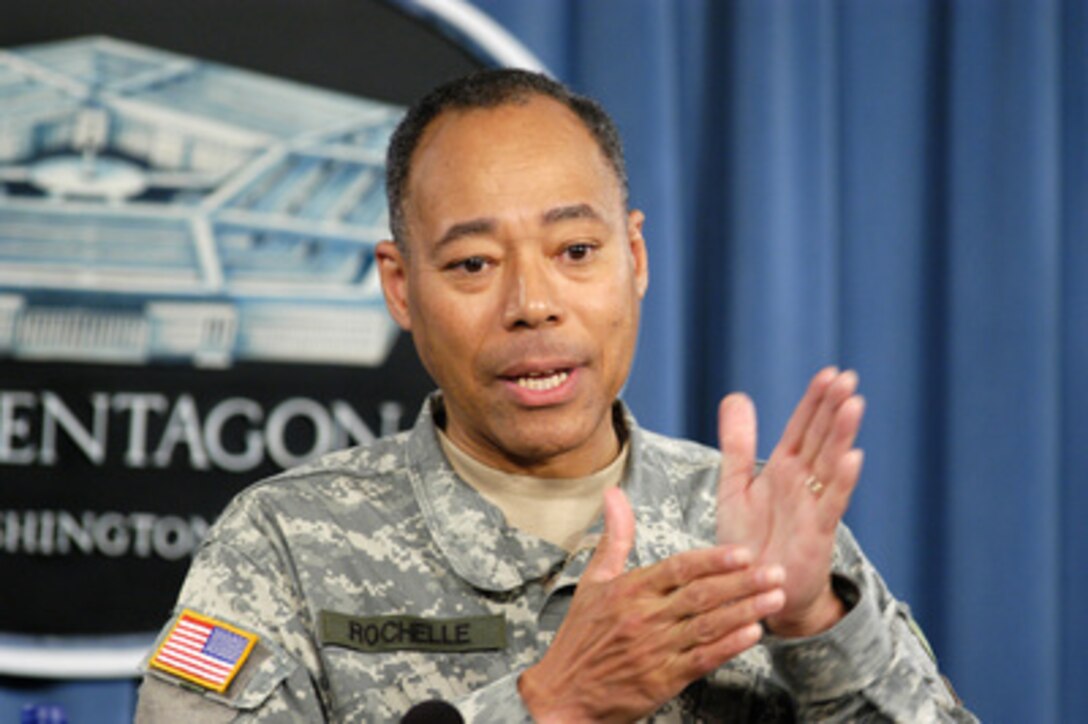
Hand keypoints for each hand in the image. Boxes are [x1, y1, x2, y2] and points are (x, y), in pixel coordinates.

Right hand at [519, 488, 786, 722]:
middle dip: (742, 582)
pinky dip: (728, 647)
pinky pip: (701, 659)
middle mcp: (643, 617)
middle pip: (700, 595)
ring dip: (744, 611)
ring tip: (775, 599)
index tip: (744, 552)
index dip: (714, 560)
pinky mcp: (661, 680)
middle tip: (775, 572)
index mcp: (628, 590)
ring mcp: (654, 650)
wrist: (562, 694)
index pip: (678, 568)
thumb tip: (614, 493)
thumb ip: (614, 537)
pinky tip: (752, 634)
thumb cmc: (579, 636)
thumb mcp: (592, 581)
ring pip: (707, 625)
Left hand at [716, 368, 865, 636]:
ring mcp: (813, 505)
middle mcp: (802, 482)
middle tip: (848, 378)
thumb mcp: (735, 485)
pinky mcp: (817, 532)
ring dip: (842, 435)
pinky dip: (842, 480)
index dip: (815, 401)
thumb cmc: (749, 540)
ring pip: (830, 463)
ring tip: (854, 405)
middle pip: (820, 438)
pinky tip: (852, 457)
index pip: (801, 426)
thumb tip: (738, 395)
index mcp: (782, 468)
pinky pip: (831, 503)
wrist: (755, 590)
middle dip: (833, 409)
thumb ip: (737, 443)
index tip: (830, 373)